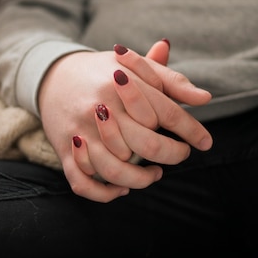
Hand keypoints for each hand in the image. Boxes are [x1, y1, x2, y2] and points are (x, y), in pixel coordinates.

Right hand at [38, 44, 211, 201]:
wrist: (52, 74)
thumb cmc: (101, 71)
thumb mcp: (133, 65)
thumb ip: (169, 80)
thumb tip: (205, 99)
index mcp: (120, 83)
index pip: (165, 112)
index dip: (190, 130)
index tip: (205, 142)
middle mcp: (101, 108)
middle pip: (146, 143)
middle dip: (172, 154)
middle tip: (182, 154)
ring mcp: (81, 131)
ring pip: (117, 170)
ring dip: (141, 179)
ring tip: (155, 173)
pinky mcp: (65, 149)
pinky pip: (84, 182)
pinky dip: (105, 193)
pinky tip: (122, 189)